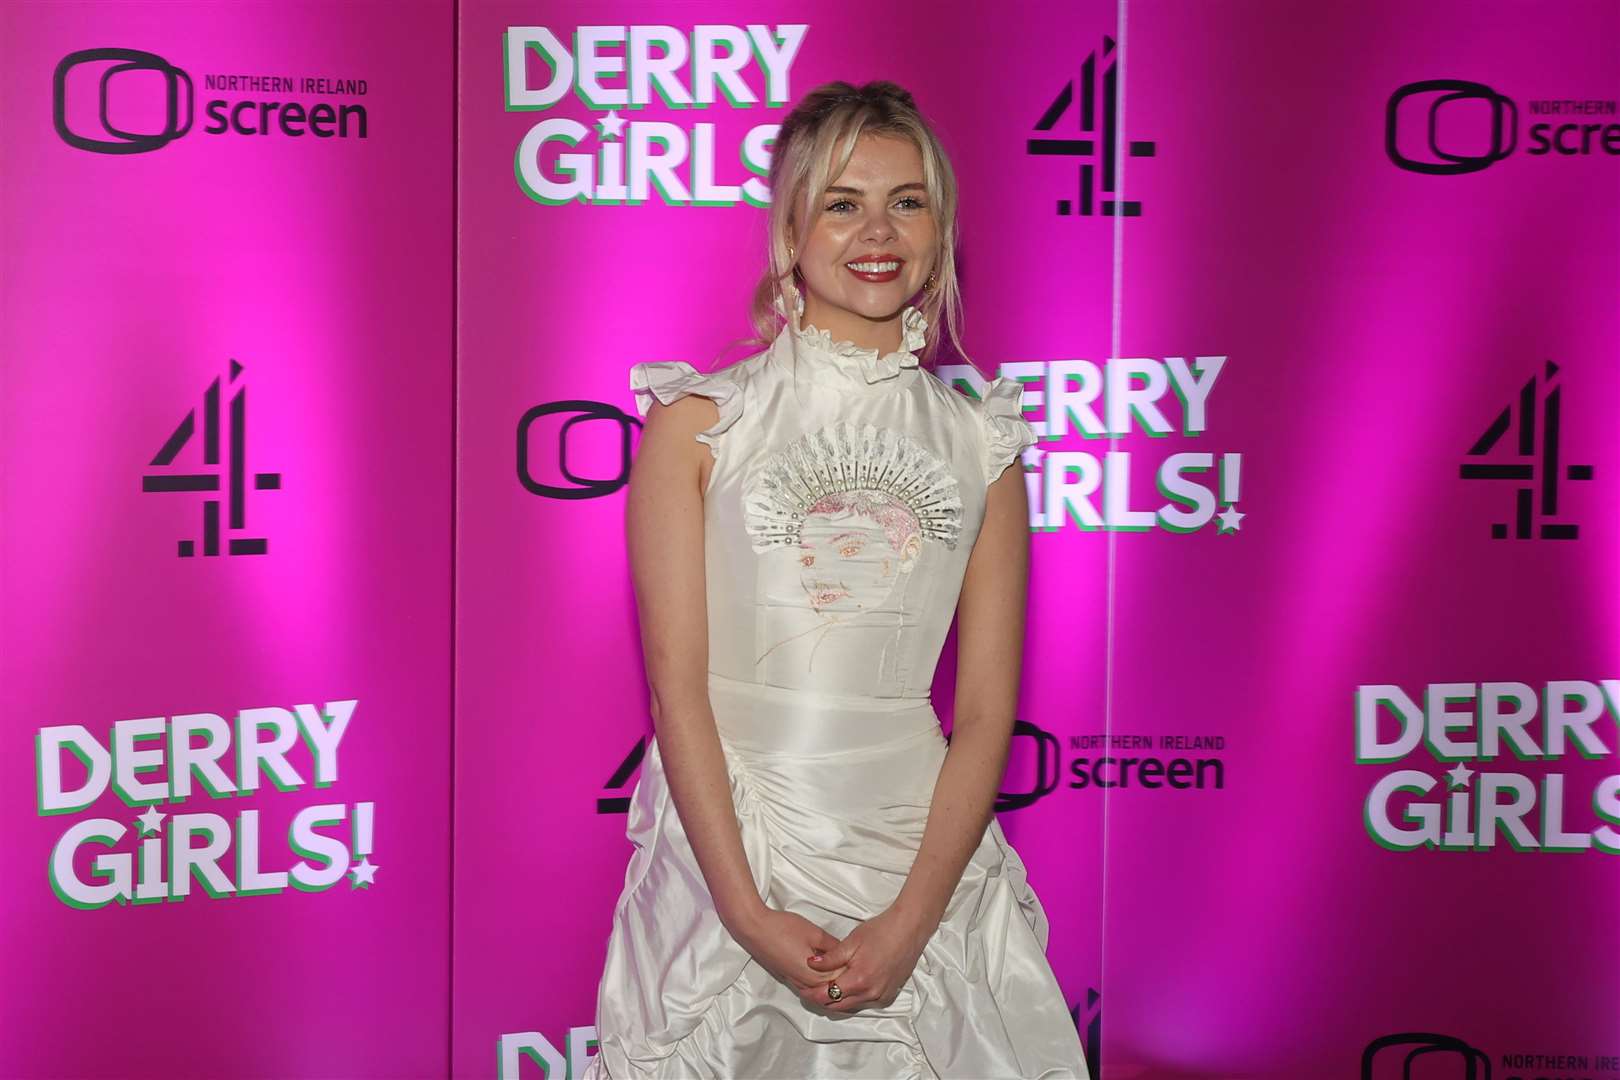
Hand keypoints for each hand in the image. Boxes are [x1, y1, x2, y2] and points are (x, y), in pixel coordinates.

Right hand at [728, 906, 847, 994]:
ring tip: (845, 974)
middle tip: (857, 969)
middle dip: (845, 982)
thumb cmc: (783, 928)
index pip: (841, 981)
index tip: (863, 964)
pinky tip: (824, 975)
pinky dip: (819, 986)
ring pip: (819, 993)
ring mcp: (795, 983)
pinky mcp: (788, 978)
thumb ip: (833, 947)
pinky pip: (808, 989)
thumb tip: (846, 955)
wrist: (754, 929)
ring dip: (831, 986)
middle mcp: (806, 984)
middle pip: (831, 990)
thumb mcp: (815, 933)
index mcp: (815, 975)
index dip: (853, 972)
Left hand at [802, 904, 931, 1012]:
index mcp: (859, 980)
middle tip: (808, 989)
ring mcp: (882, 996)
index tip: (801, 987)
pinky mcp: (889, 995)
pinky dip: (853, 998)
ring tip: (824, 987)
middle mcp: (871, 994)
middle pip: (838, 1006)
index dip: (811, 994)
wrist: (909, 929)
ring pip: (852, 1006)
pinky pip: (865, 1003)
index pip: (827, 996)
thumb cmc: (881, 931)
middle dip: (821, 999)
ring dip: (837, 1000)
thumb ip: (830, 957)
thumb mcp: (852, 941)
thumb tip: (810, 963)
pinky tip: (845, 987)